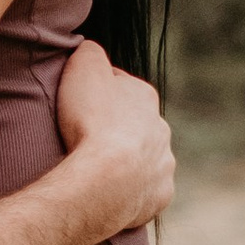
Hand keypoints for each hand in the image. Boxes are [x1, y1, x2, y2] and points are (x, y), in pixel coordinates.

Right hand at [54, 41, 174, 229]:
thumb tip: (91, 48)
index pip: (121, 87)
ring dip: (128, 161)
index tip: (81, 104)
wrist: (104, 179)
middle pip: (137, 125)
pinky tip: (112, 193)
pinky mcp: (160, 196)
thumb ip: (90, 52)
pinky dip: (132, 192)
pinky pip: (146, 191)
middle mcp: (161, 129)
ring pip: (146, 159)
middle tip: (88, 139)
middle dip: (118, 129)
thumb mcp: (83, 69)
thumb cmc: (91, 122)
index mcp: (144, 96)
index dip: (98, 94)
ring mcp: (164, 164)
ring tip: (99, 170)